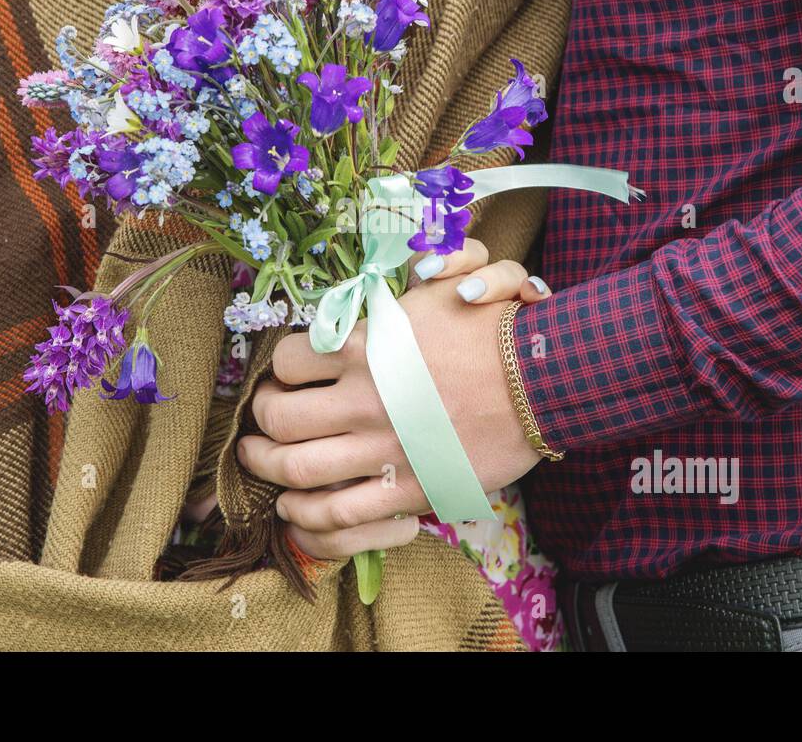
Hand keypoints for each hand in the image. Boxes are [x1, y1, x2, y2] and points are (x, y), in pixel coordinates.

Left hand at [238, 239, 552, 559]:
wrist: (542, 384)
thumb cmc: (492, 331)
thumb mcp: (444, 286)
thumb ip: (403, 284)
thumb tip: (387, 285)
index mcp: (363, 348)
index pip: (286, 361)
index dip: (276, 370)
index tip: (282, 375)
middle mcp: (362, 400)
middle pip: (277, 418)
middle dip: (259, 421)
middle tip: (261, 419)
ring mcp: (381, 450)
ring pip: (294, 469)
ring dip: (267, 468)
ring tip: (261, 463)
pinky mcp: (405, 490)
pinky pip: (336, 515)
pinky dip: (305, 516)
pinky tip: (295, 509)